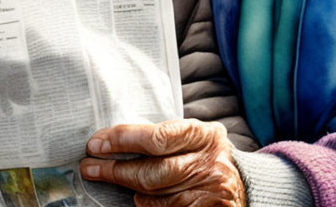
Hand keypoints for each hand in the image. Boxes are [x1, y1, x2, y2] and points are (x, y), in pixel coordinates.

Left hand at [80, 118, 244, 206]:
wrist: (244, 184)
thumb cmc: (206, 155)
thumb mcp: (194, 137)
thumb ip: (165, 136)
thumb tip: (116, 139)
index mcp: (203, 134)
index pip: (157, 137)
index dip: (124, 140)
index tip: (97, 144)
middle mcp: (208, 162)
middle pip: (153, 170)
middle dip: (116, 170)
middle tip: (91, 166)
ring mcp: (209, 190)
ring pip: (156, 194)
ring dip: (129, 188)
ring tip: (110, 178)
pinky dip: (149, 205)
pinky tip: (139, 199)